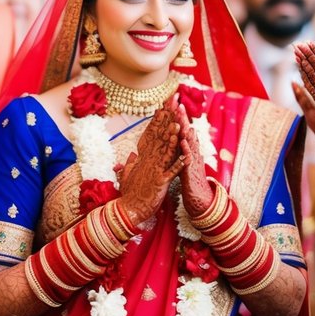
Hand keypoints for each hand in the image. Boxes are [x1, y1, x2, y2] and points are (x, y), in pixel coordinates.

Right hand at [117, 98, 182, 227]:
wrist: (127, 211)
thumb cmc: (129, 194)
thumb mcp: (128, 175)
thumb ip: (131, 163)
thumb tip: (132, 154)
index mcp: (144, 158)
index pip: (152, 134)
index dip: (159, 119)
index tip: (164, 105)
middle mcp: (148, 161)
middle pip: (159, 137)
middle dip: (167, 120)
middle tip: (172, 104)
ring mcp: (154, 171)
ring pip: (165, 151)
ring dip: (173, 138)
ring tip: (179, 124)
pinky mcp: (159, 183)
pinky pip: (171, 172)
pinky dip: (179, 164)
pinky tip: (187, 156)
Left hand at [176, 103, 214, 216]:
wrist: (199, 197)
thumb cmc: (189, 179)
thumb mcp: (183, 160)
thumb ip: (181, 148)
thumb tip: (178, 137)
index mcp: (187, 149)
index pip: (181, 131)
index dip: (177, 119)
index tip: (172, 105)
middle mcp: (192, 152)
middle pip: (187, 133)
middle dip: (183, 119)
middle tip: (179, 104)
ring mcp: (193, 161)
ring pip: (189, 143)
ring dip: (185, 130)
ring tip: (181, 118)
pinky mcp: (191, 171)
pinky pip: (189, 159)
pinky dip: (186, 150)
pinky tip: (183, 141)